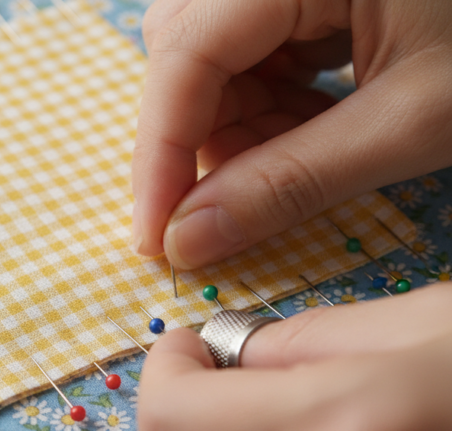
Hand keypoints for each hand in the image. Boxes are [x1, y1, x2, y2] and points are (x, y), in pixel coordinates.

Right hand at [131, 0, 451, 268]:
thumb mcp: (413, 120)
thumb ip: (292, 182)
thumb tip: (189, 241)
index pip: (186, 57)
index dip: (161, 154)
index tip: (156, 237)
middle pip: (186, 54)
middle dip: (204, 141)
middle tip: (236, 208)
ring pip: (210, 58)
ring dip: (238, 126)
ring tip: (296, 162)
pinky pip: (249, 49)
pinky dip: (268, 104)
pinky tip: (310, 129)